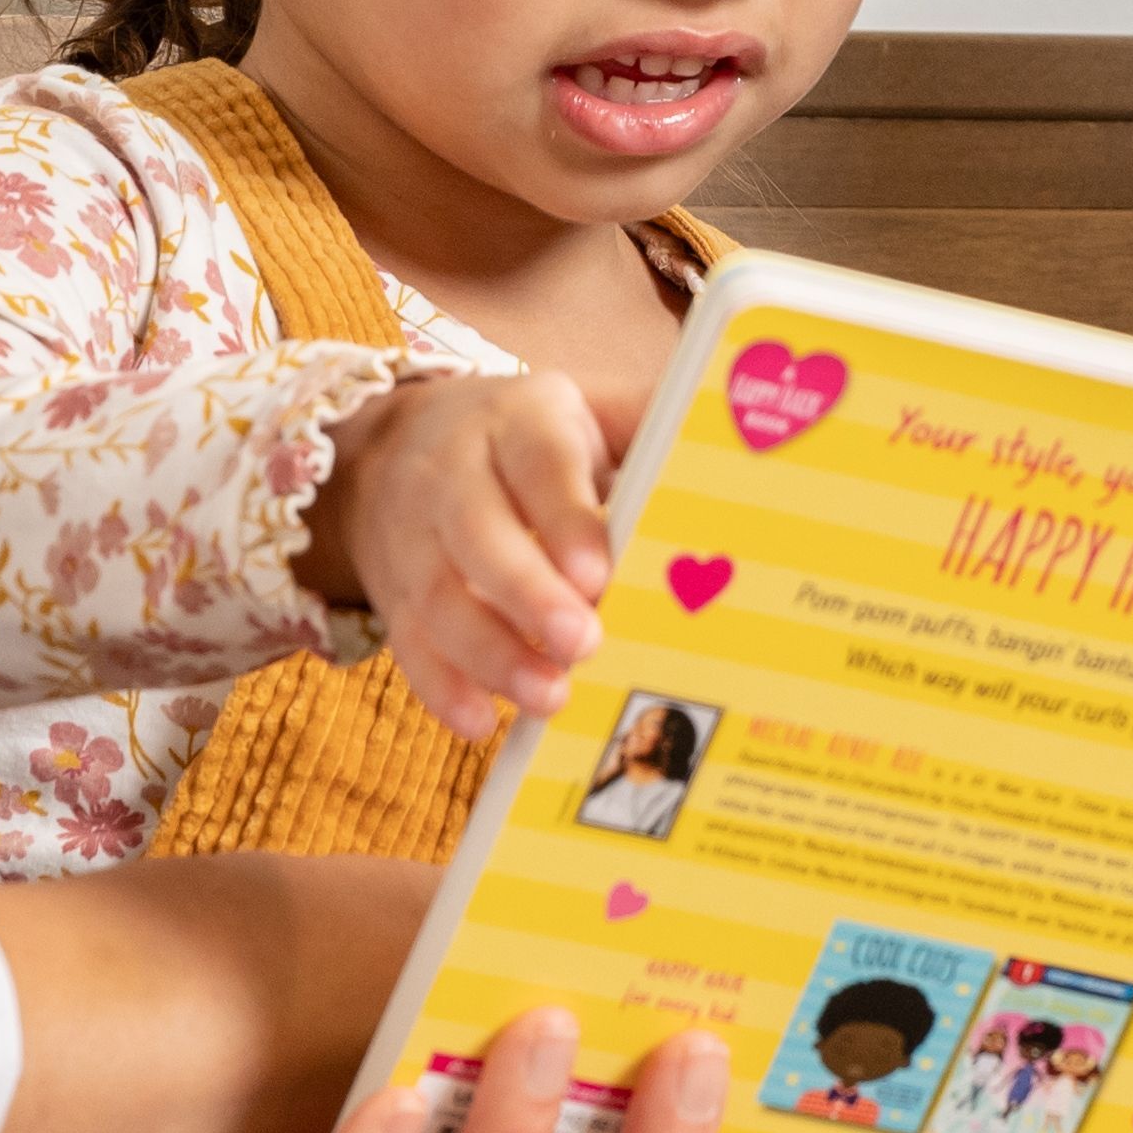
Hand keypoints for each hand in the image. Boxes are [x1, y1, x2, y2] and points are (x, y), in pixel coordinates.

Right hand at [303, 363, 627, 735]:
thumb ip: (646, 424)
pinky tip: (480, 722)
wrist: (397, 447)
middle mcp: (453, 472)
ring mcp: (414, 535)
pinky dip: (440, 685)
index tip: (597, 574)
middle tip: (583, 645)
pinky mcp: (394, 590)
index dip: (565, 519)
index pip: (540, 463)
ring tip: (548, 697)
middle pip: (479, 531)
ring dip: (491, 652)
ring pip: (439, 594)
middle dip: (528, 593)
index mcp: (517, 422)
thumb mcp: (580, 410)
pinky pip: (408, 639)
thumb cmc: (523, 439)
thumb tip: (737, 440)